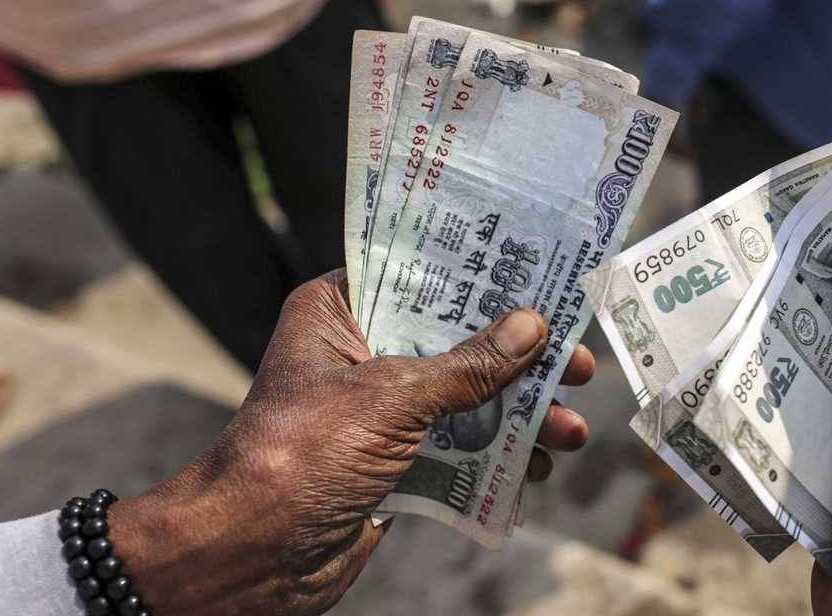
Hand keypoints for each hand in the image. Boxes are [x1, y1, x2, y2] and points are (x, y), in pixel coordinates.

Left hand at [108, 270, 593, 615]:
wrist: (254, 555)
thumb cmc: (304, 454)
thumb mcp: (394, 395)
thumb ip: (469, 365)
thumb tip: (533, 327)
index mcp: (337, 314)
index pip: (419, 276)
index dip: (482, 279)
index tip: (542, 278)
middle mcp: (358, 356)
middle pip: (457, 344)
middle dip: (521, 364)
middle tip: (577, 368)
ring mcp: (377, 413)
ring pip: (466, 402)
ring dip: (520, 418)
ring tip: (570, 433)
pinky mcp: (392, 464)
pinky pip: (458, 451)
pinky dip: (497, 459)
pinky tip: (535, 469)